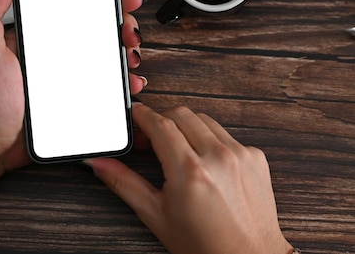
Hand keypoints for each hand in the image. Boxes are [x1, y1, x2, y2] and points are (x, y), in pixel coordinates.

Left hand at [0, 0, 146, 171]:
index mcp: (38, 35)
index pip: (74, 6)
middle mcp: (57, 52)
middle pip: (99, 28)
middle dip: (122, 24)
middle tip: (128, 31)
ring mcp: (69, 75)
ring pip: (107, 56)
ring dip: (127, 51)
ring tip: (131, 56)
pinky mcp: (77, 98)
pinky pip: (106, 86)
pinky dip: (123, 81)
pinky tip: (128, 81)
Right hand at [85, 104, 292, 253]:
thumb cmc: (204, 244)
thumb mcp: (156, 214)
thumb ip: (124, 183)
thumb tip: (98, 164)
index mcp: (190, 172)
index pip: (160, 124)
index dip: (143, 116)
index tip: (135, 115)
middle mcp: (218, 157)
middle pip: (182, 114)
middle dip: (162, 121)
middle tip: (151, 140)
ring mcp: (240, 154)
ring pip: (204, 120)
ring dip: (187, 129)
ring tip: (178, 152)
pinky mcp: (255, 156)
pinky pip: (226, 135)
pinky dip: (210, 142)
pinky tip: (205, 163)